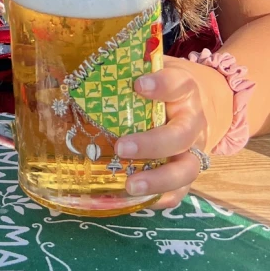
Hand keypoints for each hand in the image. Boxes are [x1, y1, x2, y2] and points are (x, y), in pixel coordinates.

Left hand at [114, 58, 232, 209]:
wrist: (194, 105)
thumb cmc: (159, 88)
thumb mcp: (147, 71)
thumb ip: (123, 73)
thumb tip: (75, 78)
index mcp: (184, 89)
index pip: (177, 83)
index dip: (161, 85)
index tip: (139, 85)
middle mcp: (193, 120)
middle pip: (181, 135)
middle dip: (153, 143)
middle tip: (122, 147)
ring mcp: (194, 149)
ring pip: (187, 168)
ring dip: (159, 179)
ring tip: (131, 185)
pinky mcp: (189, 172)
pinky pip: (181, 190)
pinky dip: (161, 197)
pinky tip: (136, 198)